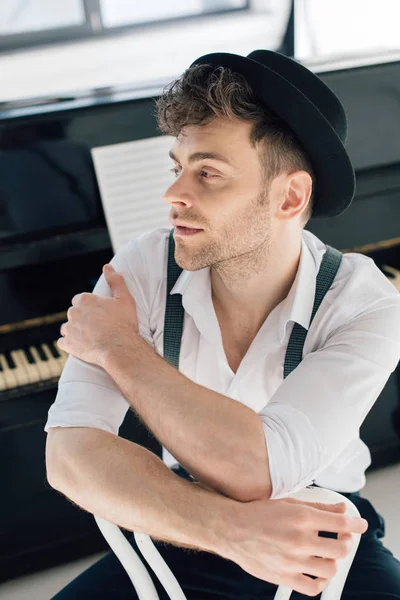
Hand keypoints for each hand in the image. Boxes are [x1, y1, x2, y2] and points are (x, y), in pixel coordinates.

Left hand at [57, 264, 138, 367]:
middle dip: (82, 319)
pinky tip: (80, 346)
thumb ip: (116, 281)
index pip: (80, 300)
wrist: (120, 349)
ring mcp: (69, 329)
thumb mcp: (125, 299)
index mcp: (85, 300)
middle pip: (74, 313)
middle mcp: (73, 312)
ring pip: (67, 327)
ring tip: (89, 337)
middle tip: (97, 327)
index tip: (98, 314)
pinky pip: (62, 342)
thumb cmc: (124, 324)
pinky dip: (69, 344)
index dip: (89, 307)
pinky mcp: (67, 344)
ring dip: (75, 331)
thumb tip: (107, 267)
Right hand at [220, 496, 367, 596]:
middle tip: (339, 539)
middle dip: (345, 543)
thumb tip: (340, 509)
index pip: (341, 524)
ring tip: (326, 555)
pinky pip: (313, 587)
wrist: (231, 528)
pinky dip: (320, 582)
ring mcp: (292, 560)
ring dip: (333, 562)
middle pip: (341, 548)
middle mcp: (299, 539)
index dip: (356, 525)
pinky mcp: (284, 577)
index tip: (359, 526)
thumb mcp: (288, 502)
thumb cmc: (258, 513)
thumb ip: (317, 507)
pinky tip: (316, 572)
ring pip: (330, 568)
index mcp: (302, 517)